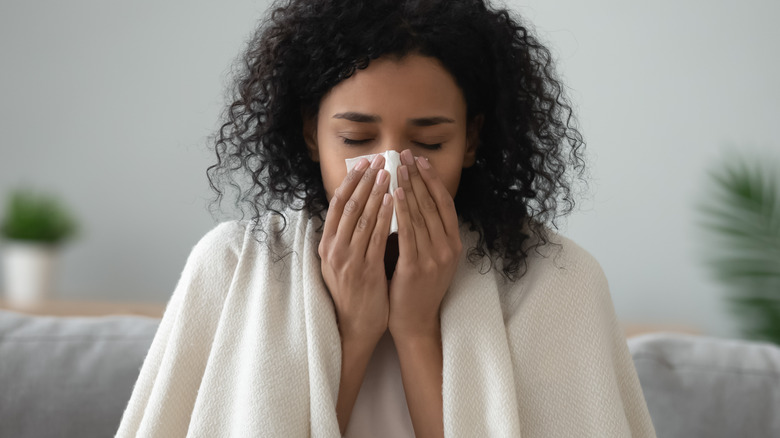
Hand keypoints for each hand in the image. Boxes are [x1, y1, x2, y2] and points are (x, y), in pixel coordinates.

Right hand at [319, 155, 393, 345]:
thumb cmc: (353, 294)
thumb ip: (347, 238)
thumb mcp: (341, 263)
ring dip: (376, 192)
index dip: (350, 181)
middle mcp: (333, 249)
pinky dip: (385, 216)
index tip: (363, 163)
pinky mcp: (364, 270)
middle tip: (380, 160)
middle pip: (348, 205)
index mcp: (326, 245)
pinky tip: (394, 201)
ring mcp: (347, 260)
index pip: (337, 204)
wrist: (353, 327)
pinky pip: (375, 237)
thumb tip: (359, 208)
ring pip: (362, 217)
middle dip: (365, 180)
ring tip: (389, 173)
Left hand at [388, 149, 461, 339]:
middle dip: (417, 177)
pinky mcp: (417, 267)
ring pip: (421, 215)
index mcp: (453, 243)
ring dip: (408, 187)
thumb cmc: (416, 287)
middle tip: (404, 155)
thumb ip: (424, 231)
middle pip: (432, 204)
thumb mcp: (429, 256)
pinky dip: (401, 211)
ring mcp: (434, 258)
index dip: (432, 179)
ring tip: (397, 168)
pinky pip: (409, 233)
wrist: (415, 321)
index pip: (444, 203)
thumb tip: (410, 197)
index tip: (419, 160)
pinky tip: (393, 195)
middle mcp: (448, 248)